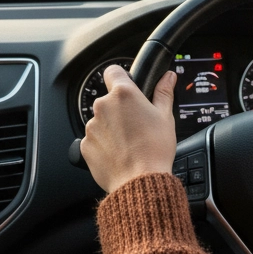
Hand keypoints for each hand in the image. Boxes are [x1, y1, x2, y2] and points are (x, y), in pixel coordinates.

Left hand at [79, 65, 177, 193]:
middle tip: (136, 123)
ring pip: (101, 120)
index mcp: (123, 94)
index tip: (128, 87)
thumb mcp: (165, 117)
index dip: (121, 77)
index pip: (113, 71)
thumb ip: (163, 92)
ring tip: (129, 142)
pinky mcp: (84, 145)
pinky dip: (104, 144)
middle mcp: (103, 106)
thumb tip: (167, 76)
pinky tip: (119, 153)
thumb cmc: (154, 150)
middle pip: (108, 99)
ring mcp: (91, 126)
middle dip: (120, 108)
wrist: (139, 183)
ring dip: (111, 127)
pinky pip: (94, 139)